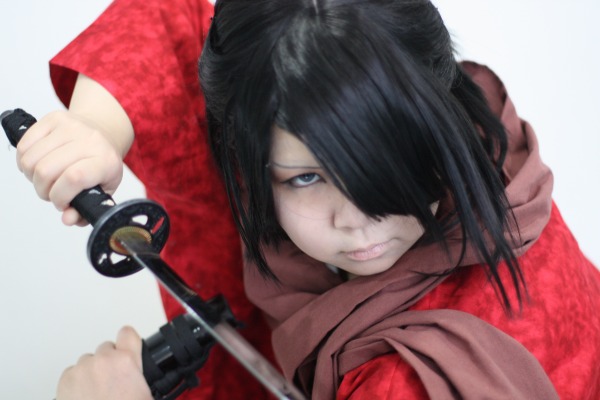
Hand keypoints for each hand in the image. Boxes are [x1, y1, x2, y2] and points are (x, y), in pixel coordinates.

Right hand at [15, 73, 133, 225]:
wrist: (103, 133)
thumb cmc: (101, 164)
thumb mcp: (103, 190)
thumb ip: (86, 209)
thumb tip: (68, 219)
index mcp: (105, 161)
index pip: (74, 178)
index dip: (60, 196)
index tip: (62, 203)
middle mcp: (90, 140)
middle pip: (46, 170)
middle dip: (44, 190)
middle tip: (53, 192)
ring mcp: (71, 126)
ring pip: (31, 159)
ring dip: (32, 177)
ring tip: (46, 178)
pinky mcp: (54, 118)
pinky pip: (24, 145)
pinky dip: (24, 161)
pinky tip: (38, 164)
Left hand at [56, 326, 151, 399]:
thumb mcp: (147, 397)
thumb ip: (147, 384)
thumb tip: (149, 387)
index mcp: (127, 362)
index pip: (128, 333)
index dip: (129, 341)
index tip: (129, 346)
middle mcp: (103, 360)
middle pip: (107, 348)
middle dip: (110, 362)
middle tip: (114, 382)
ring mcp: (82, 369)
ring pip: (89, 360)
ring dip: (94, 371)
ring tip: (98, 393)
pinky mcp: (65, 380)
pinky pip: (73, 372)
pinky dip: (78, 381)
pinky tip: (85, 397)